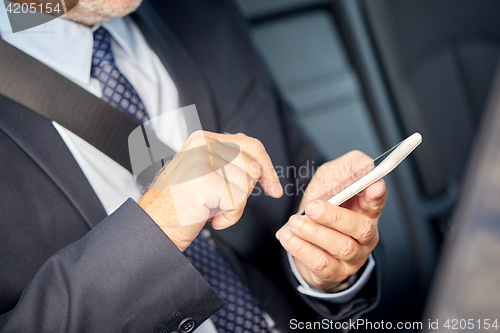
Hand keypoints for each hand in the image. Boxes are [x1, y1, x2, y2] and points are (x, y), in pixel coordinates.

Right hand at [139, 131, 281, 250]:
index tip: (274, 187)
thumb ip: (227, 160)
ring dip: (235, 206)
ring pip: (248, 184)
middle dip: (248, 191)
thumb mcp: (203, 172)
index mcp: (204, 138)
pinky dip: (230, 217)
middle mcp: (204, 144)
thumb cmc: (178, 204)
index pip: (251, 145)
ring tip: (212, 209)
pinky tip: (211, 219)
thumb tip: (260, 162)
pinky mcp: (207, 182)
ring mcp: (204, 161)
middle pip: (253, 165)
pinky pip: (238, 202)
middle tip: (226, 204)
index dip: (267, 168)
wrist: (153, 225)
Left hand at [277, 151, 386, 290]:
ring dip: (315, 233)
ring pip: (342, 247)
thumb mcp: (330, 179)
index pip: (378, 202)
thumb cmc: (321, 205)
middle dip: (335, 217)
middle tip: (312, 208)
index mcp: (367, 210)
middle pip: (361, 228)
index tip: (373, 185)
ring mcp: (353, 257)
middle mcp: (365, 236)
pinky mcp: (334, 273)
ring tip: (294, 222)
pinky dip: (302, 249)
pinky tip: (287, 236)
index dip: (377, 195)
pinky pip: (321, 263)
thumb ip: (348, 167)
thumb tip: (366, 163)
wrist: (304, 238)